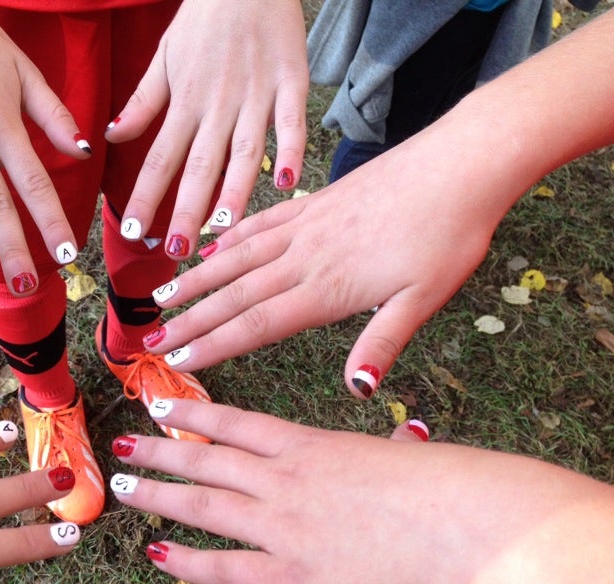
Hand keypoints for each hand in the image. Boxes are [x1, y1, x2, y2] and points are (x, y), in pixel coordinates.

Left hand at [109, 0, 308, 258]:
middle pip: (199, 164)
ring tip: (221, 227)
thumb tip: (112, 138)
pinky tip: (285, 182)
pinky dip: (289, 150)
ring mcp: (256, 95)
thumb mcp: (164, 56)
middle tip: (176, 250)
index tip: (132, 233)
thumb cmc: (204, 18)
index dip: (146, 196)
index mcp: (185, 101)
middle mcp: (217, 105)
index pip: (160, 157)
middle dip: (186, 209)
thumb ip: (143, 102)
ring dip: (233, 190)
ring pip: (243, 150)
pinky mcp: (291, 82)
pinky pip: (291, 121)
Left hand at [109, 400, 446, 583]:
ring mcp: (283, 526)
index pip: (237, 424)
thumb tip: (407, 440)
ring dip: (158, 494)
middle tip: (121, 447)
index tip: (162, 408)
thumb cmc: (451, 489)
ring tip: (122, 488)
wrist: (470, 528)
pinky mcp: (292, 579)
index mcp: (312, 445)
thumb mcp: (406, 456)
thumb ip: (388, 451)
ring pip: (203, 504)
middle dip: (160, 453)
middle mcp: (285, 479)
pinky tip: (158, 553)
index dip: (194, 416)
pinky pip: (225, 568)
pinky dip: (187, 560)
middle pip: (206, 460)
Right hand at [143, 139, 497, 396]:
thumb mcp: (425, 298)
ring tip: (164, 296)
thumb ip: (383, 343)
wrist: (461, 163)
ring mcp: (307, 225)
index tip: (177, 361)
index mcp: (328, 288)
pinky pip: (261, 222)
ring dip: (198, 280)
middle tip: (152, 340)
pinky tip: (213, 248)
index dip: (213, 344)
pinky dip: (232, 238)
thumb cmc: (449, 235)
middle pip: (235, 294)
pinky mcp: (316, 202)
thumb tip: (357, 390)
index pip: (257, 324)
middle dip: (190, 320)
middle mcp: (305, 256)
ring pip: (238, 257)